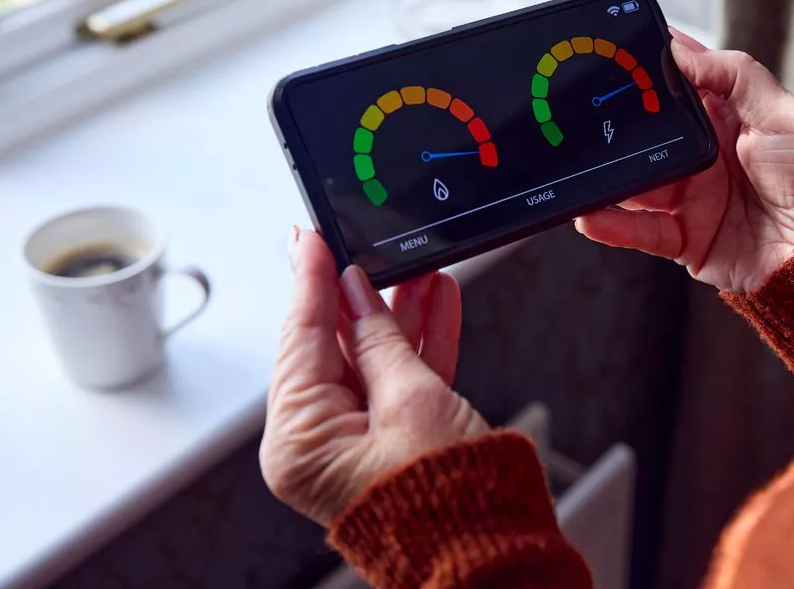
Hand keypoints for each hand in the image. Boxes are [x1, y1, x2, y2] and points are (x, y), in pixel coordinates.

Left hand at [260, 229, 487, 524]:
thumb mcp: (412, 399)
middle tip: (368, 245)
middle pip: (334, 346)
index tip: (310, 237)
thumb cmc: (448, 502)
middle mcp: (318, 446)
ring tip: (421, 268)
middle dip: (363, 294)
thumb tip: (352, 290)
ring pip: (373, 359)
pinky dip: (418, 346)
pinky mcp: (390, 445)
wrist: (493, 556)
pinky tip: (436, 304)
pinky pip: (397, 382)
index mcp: (299, 441)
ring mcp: (354, 446)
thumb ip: (378, 338)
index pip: (300, 338)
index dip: (311, 281)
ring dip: (399, 314)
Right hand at [576, 29, 793, 293]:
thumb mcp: (787, 113)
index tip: (612, 46)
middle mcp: (703, 154)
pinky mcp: (686, 239)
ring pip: (635, 182)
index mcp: (727, 116)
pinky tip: (590, 215)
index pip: (677, 81)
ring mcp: (691, 196)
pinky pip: (641, 232)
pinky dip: (614, 226)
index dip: (646, 64)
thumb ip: (734, 76)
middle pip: (646, 132)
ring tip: (580, 164)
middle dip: (616, 121)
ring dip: (608, 175)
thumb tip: (679, 51)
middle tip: (582, 109)